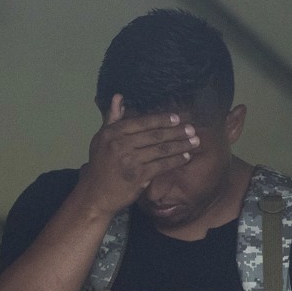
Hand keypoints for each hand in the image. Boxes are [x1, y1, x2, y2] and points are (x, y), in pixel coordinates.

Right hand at [75, 95, 199, 215]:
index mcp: (112, 133)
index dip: (161, 120)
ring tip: (195, 141)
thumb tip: (118, 96)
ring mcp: (130, 160)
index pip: (141, 122)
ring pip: (161, 150)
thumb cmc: (100, 165)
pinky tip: (186, 157)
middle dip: (176, 132)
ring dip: (180, 145)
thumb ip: (112, 118)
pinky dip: (175, 160)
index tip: (177, 118)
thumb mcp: (101, 139)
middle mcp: (120, 144)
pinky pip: (161, 165)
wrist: (96, 194)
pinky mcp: (138, 176)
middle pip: (154, 135)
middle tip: (192, 129)